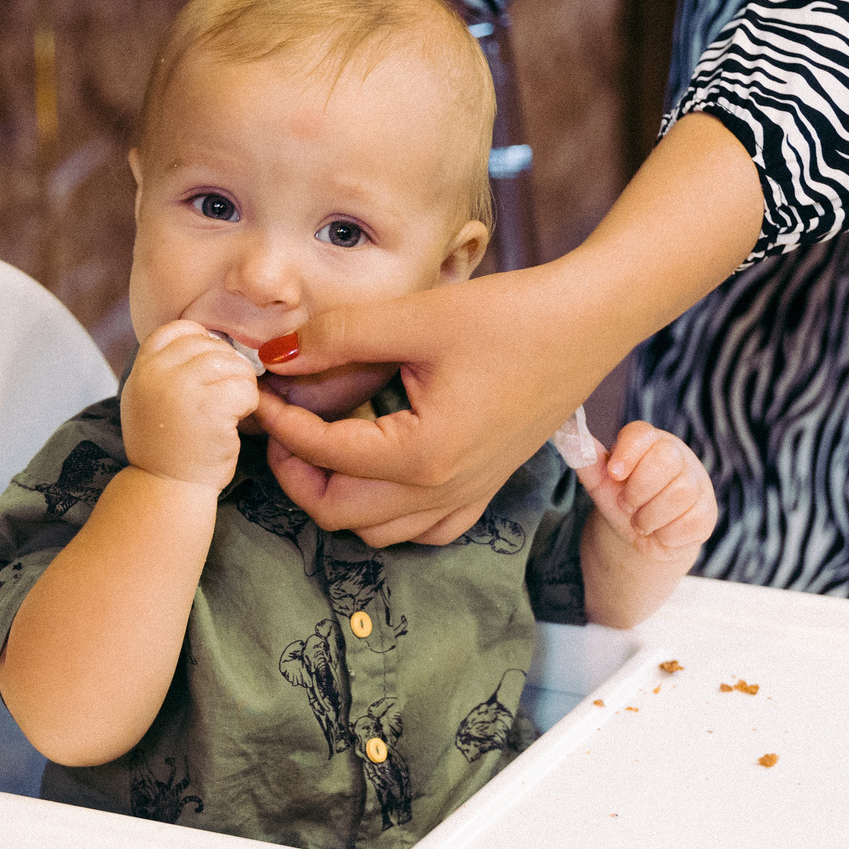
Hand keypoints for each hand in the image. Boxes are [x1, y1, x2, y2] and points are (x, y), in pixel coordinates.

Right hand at [121, 321, 261, 489]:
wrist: (166, 489)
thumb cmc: (165, 448)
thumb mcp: (147, 400)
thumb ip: (165, 370)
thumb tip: (207, 342)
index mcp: (143, 368)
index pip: (179, 329)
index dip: (202, 342)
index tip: (210, 368)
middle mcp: (158, 372)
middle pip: (210, 344)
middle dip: (228, 366)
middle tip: (228, 394)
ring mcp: (184, 387)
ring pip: (231, 363)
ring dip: (241, 384)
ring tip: (232, 408)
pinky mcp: (211, 406)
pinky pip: (245, 387)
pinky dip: (249, 403)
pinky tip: (236, 421)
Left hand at [257, 261, 604, 544]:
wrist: (588, 323)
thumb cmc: (510, 317)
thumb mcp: (416, 317)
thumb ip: (338, 338)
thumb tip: (275, 355)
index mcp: (423, 453)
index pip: (325, 453)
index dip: (281, 423)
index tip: (260, 391)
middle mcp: (444, 489)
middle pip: (339, 513)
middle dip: (296, 474)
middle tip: (280, 428)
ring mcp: (468, 495)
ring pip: (378, 532)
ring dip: (338, 498)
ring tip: (320, 448)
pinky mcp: (485, 487)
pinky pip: (424, 530)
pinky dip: (388, 514)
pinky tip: (377, 472)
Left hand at [580, 422, 716, 563]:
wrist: (645, 536)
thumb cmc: (624, 500)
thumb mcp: (601, 482)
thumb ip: (584, 458)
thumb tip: (563, 430)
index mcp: (650, 442)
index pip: (642, 433)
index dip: (627, 453)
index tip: (614, 473)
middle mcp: (679, 457)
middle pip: (666, 460)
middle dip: (638, 490)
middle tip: (627, 503)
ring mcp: (697, 484)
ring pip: (679, 493)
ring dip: (648, 517)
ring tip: (641, 520)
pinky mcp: (707, 513)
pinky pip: (689, 522)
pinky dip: (666, 534)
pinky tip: (661, 531)